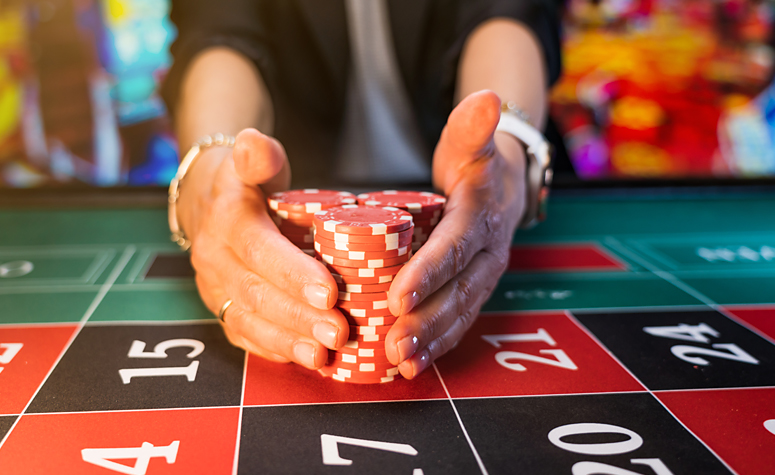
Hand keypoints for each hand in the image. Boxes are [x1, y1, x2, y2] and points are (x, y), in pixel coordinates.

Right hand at [178, 129, 348, 368]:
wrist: (208, 204)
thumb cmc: (249, 185)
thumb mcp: (255, 162)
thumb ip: (260, 155)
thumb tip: (254, 142)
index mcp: (228, 220)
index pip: (259, 250)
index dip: (293, 273)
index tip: (330, 292)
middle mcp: (215, 258)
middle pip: (257, 293)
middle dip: (299, 317)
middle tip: (339, 332)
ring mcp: (215, 287)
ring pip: (249, 320)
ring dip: (289, 341)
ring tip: (325, 355)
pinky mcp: (221, 307)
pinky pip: (244, 334)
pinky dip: (274, 350)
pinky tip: (305, 359)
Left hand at [385, 90, 527, 377]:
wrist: (504, 190)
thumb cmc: (474, 167)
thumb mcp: (470, 144)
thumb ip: (471, 128)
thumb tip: (486, 99)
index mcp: (481, 218)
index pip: (454, 248)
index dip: (428, 272)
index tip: (397, 295)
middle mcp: (487, 254)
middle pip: (457, 292)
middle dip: (425, 320)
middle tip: (392, 343)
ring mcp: (482, 278)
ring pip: (459, 314)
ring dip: (430, 341)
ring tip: (399, 363)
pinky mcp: (472, 292)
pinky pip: (458, 322)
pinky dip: (437, 345)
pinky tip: (410, 366)